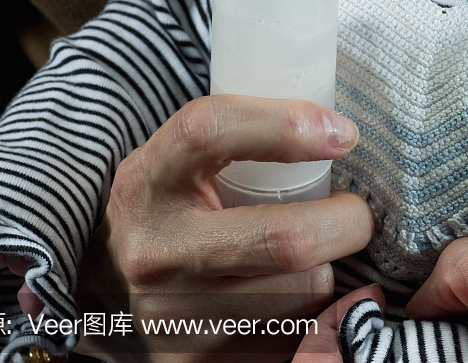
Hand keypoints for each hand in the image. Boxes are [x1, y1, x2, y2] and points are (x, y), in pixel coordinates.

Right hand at [75, 94, 373, 361]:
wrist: (110, 292)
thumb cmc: (171, 207)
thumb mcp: (182, 162)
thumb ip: (242, 138)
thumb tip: (339, 131)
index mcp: (148, 180)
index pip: (211, 132)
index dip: (285, 125)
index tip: (343, 134)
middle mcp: (156, 250)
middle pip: (282, 240)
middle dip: (344, 223)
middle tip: (357, 213)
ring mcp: (173, 317)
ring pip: (300, 295)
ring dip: (327, 273)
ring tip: (314, 258)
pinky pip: (293, 341)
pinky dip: (315, 320)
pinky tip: (300, 300)